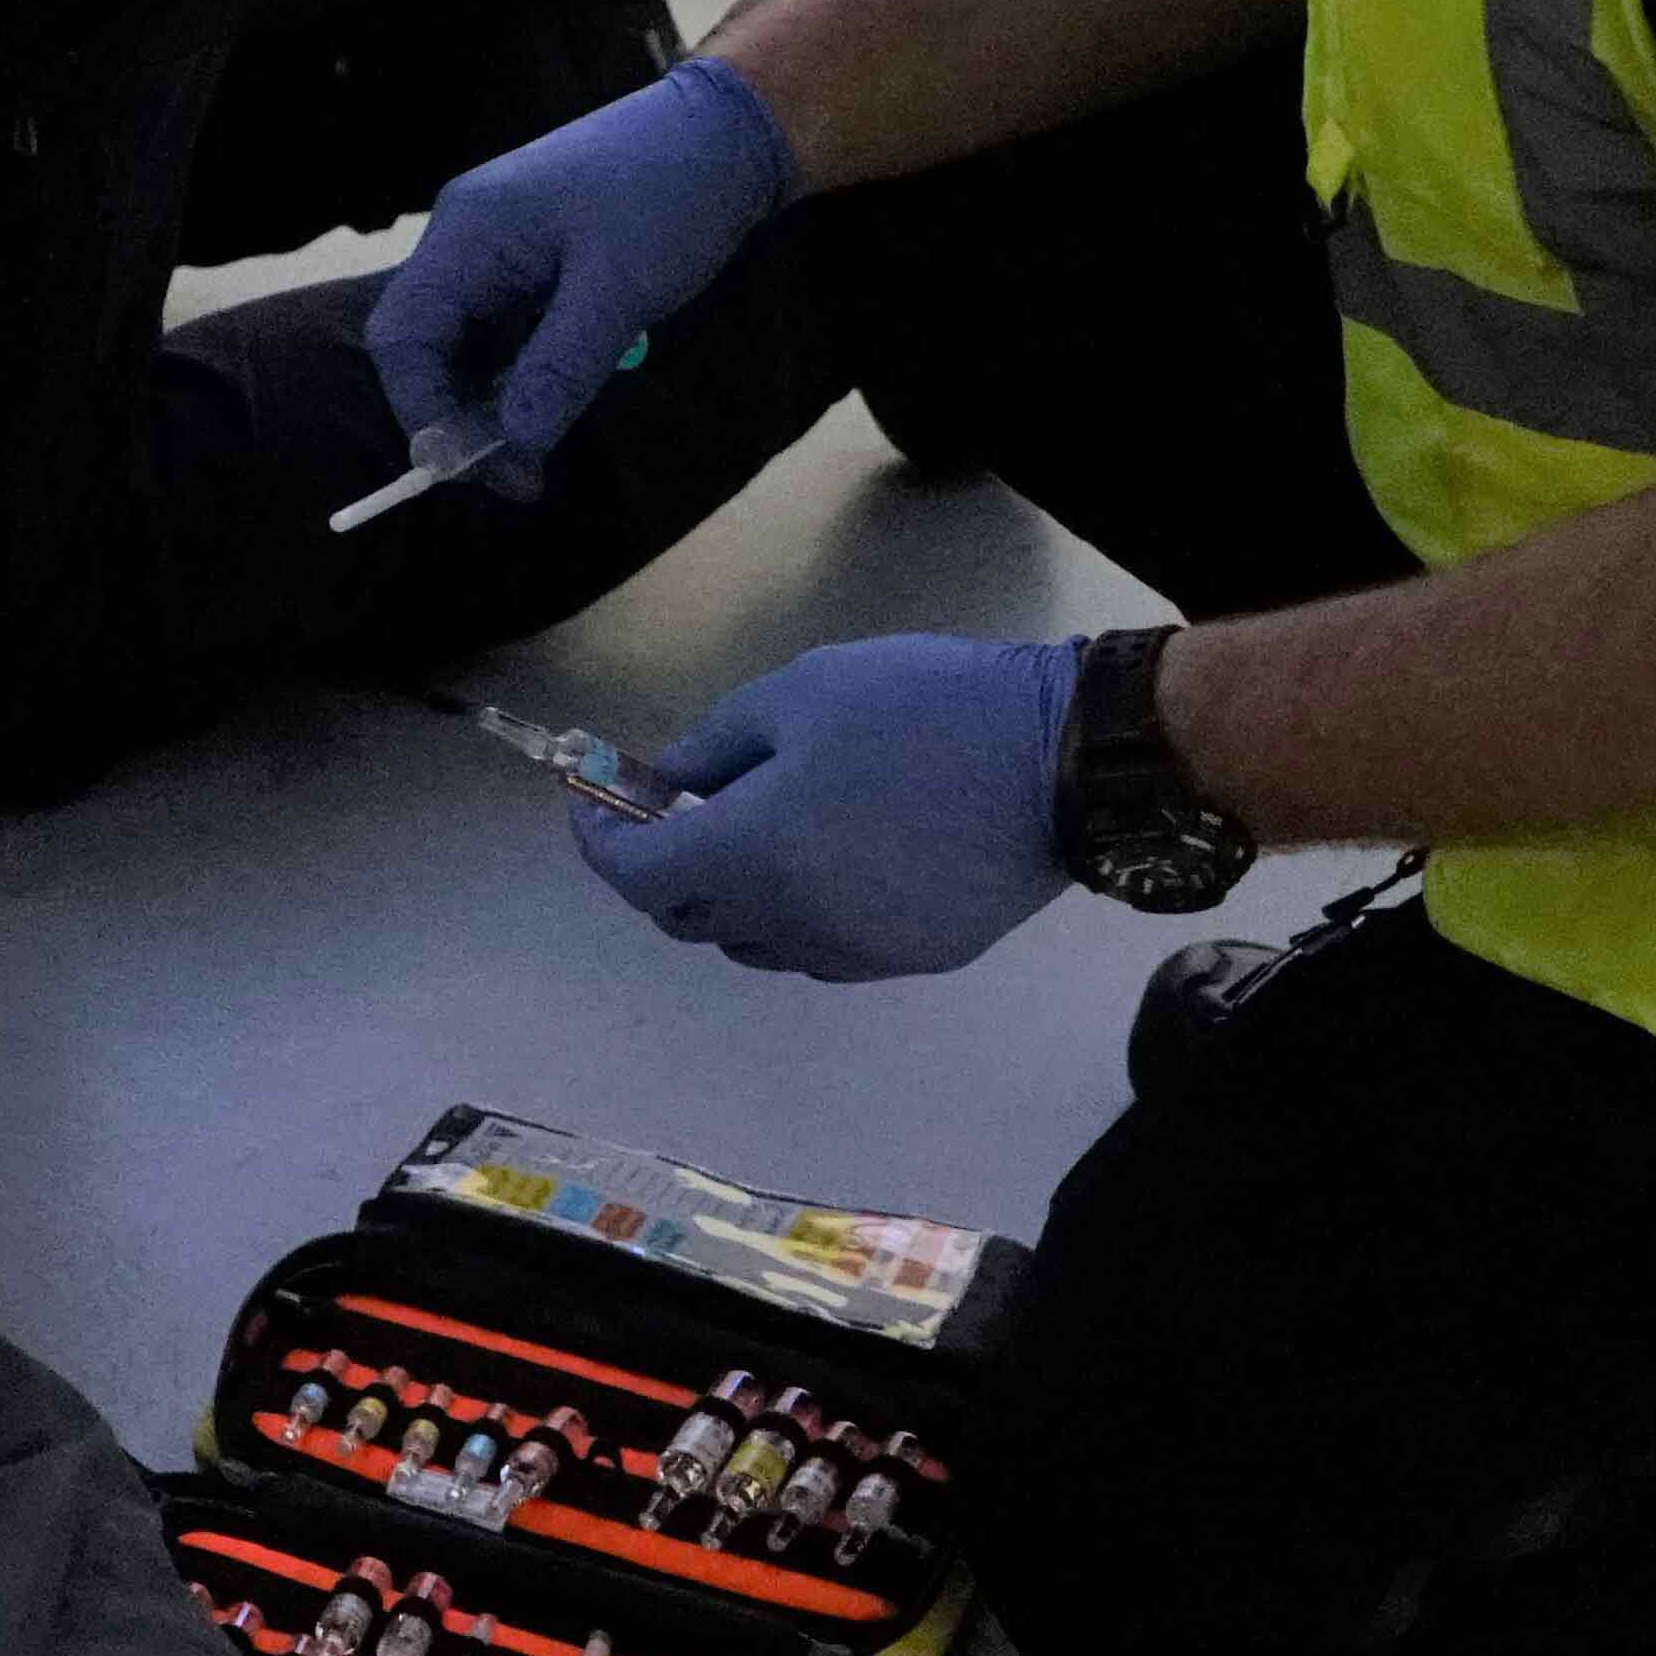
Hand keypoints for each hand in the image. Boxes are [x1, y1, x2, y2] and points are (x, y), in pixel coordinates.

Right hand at [364, 55, 794, 492]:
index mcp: (467, 232)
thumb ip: (559, 371)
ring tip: (545, 449)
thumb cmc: (671, 194)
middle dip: (460, 417)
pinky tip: (562, 399)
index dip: (424, 411)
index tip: (476, 468)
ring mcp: (497, 248)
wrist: (730, 130)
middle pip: (424, 347)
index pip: (402, 337)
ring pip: (466, 347)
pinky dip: (523, 376)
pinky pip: (504, 332)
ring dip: (495, 402)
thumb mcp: (620, 291)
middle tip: (522, 475)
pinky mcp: (531, 260)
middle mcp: (466, 239)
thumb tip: (512, 447)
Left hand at [578, 632, 1082, 979]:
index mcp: (752, 854)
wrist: (1061, 762)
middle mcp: (792, 923)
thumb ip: (714, 747)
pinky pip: (820, 949)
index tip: (594, 805)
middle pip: (688, 919)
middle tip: (675, 809)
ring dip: (729, 898)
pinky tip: (825, 859)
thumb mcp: (799, 696)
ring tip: (756, 832)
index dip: (602, 843)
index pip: (639, 875)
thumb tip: (669, 783)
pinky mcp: (911, 960)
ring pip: (754, 943)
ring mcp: (855, 953)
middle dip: (661, 869)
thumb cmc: (921, 711)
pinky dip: (794, 914)